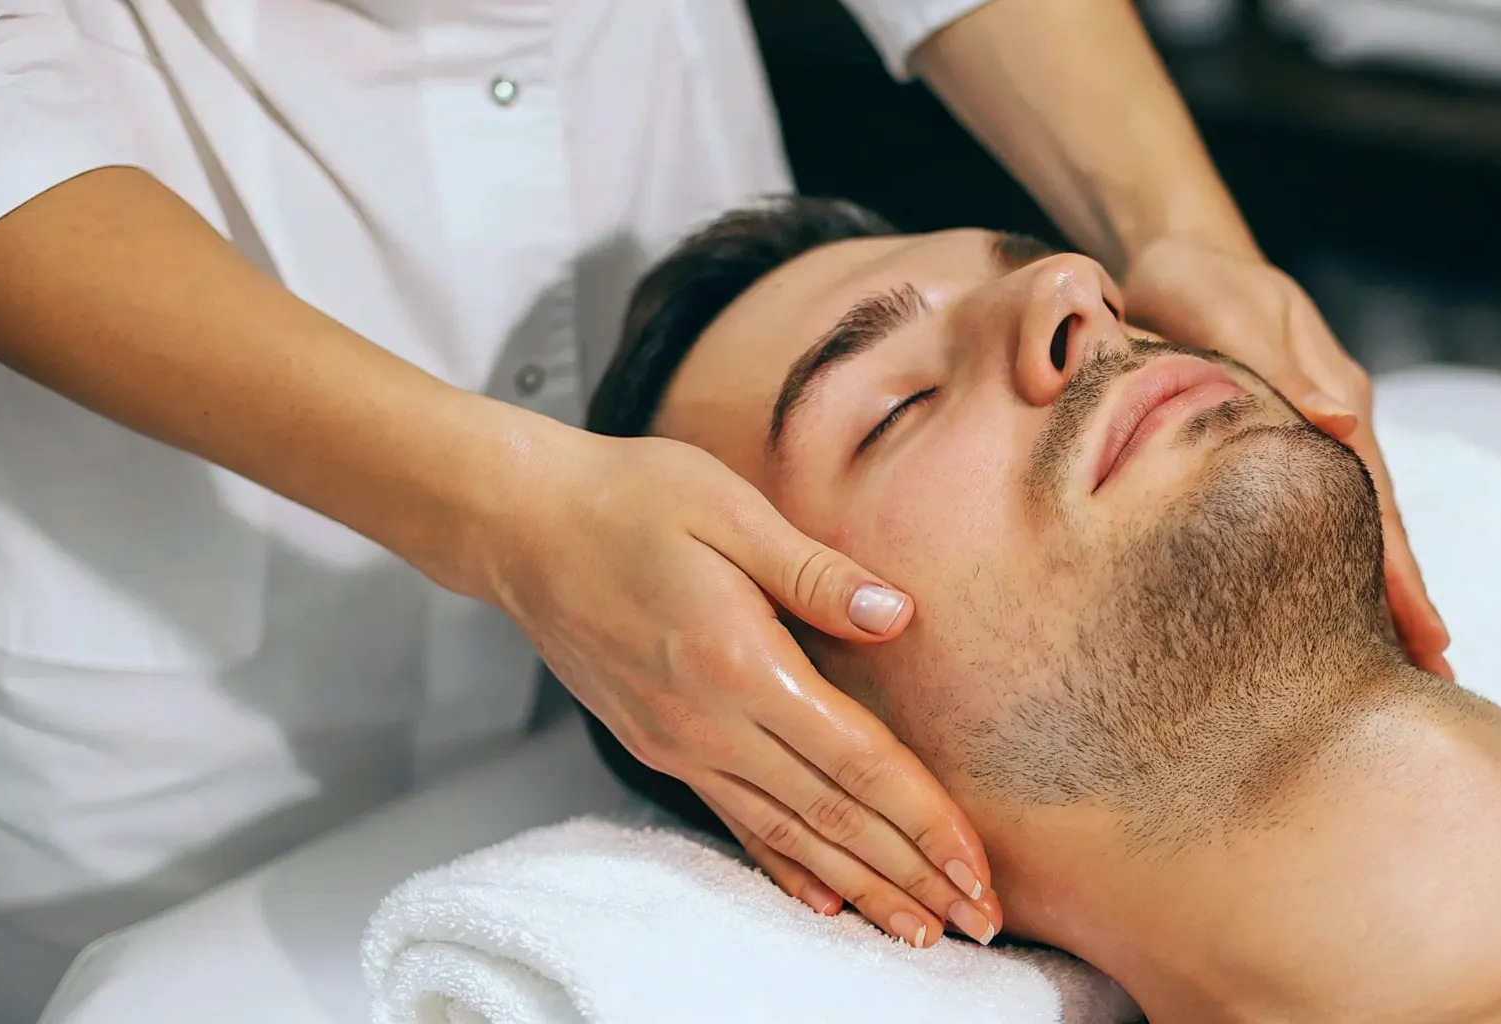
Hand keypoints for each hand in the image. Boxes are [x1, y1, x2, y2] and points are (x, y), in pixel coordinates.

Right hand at [483, 432, 1002, 946]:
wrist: (520, 525)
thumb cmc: (628, 499)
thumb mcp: (729, 509)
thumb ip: (817, 573)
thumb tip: (898, 618)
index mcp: (740, 663)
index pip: (856, 762)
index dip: (924, 819)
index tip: (975, 868)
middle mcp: (709, 723)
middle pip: (832, 818)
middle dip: (913, 875)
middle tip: (979, 923)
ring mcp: (680, 744)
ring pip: (789, 836)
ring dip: (861, 888)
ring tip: (920, 931)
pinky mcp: (659, 746)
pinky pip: (737, 822)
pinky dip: (787, 868)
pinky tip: (826, 901)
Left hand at [1121, 236, 1452, 676]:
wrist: (1175, 246)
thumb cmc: (1195, 276)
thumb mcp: (1228, 306)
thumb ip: (1284, 365)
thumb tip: (1342, 425)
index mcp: (1332, 396)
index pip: (1374, 497)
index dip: (1399, 568)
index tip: (1427, 632)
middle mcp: (1337, 422)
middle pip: (1379, 523)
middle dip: (1407, 599)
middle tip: (1435, 679)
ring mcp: (1317, 435)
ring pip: (1355, 523)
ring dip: (1379, 589)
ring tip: (1405, 662)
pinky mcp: (1285, 443)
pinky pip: (1319, 511)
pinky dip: (1337, 561)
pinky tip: (1336, 611)